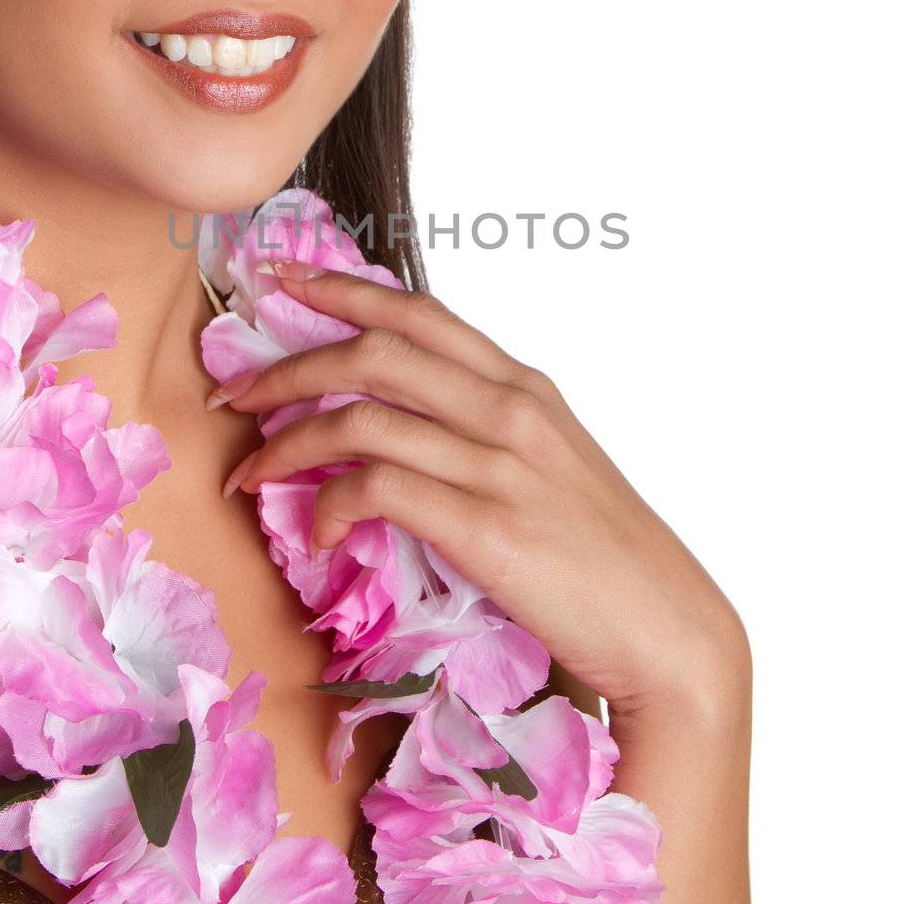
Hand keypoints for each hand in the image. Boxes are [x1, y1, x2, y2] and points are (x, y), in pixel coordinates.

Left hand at [214, 262, 747, 714]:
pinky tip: (318, 531)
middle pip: (376, 352)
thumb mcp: (550, 467)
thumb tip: (402, 429)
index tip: (278, 277)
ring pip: (363, 417)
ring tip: (249, 474)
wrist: (667, 626)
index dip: (341, 288)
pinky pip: (379, 488)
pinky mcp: (487, 526)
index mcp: (524, 387)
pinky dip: (331, 502)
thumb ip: (484, 435)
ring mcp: (499, 464)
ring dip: (288, 441)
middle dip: (289, 363)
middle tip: (235, 390)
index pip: (419, 314)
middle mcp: (510, 409)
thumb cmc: (605, 557)